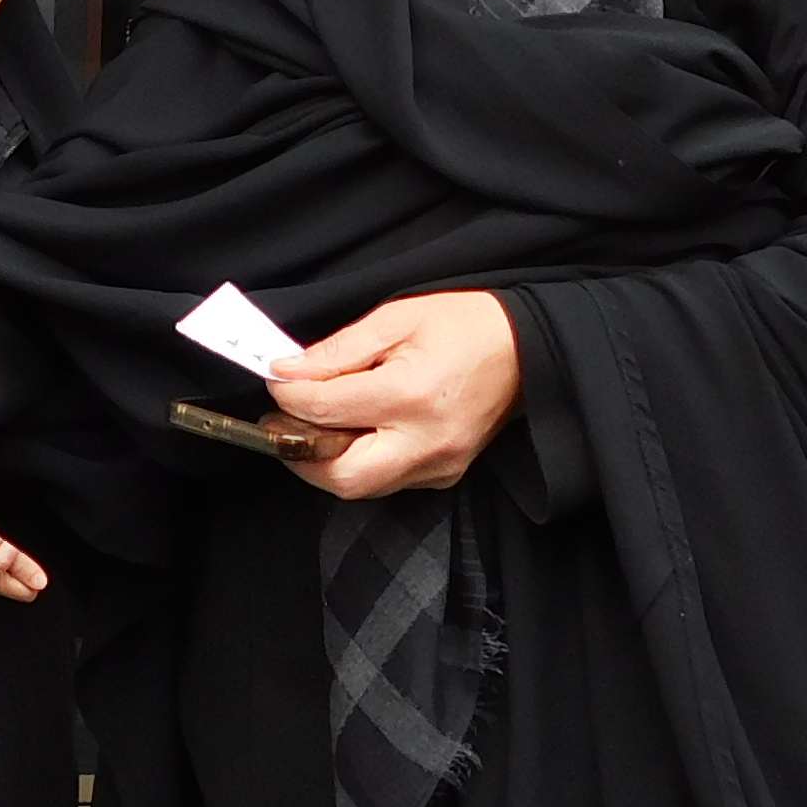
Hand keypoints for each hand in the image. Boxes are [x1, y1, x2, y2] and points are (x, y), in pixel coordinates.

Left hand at [267, 292, 524, 500]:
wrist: (529, 350)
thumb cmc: (466, 326)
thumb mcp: (397, 319)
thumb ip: (338, 351)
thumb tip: (288, 371)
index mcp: (412, 395)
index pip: (327, 410)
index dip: (290, 395)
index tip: (277, 378)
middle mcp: (425, 441)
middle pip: (340, 475)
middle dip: (299, 452)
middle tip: (281, 421)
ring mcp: (438, 465)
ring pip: (360, 487)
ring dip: (325, 461)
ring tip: (313, 425)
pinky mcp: (444, 475)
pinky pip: (386, 482)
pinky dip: (358, 463)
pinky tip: (351, 434)